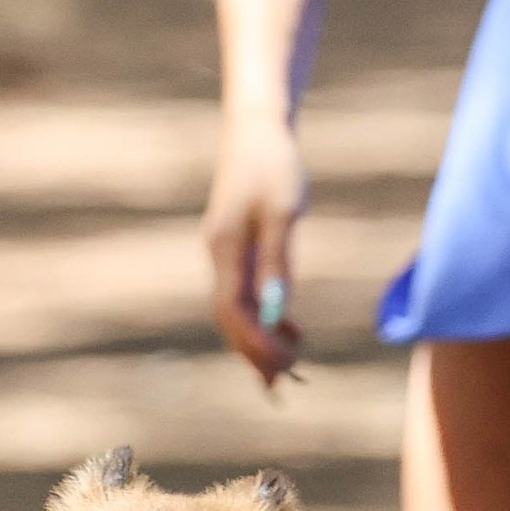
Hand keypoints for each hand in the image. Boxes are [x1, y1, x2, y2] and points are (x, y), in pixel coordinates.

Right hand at [203, 118, 306, 383]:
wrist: (257, 128)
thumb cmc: (275, 165)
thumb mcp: (284, 213)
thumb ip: (278, 262)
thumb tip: (276, 313)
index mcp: (225, 249)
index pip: (232, 312)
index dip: (255, 344)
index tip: (285, 364)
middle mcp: (217, 255)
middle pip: (228, 319)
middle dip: (254, 353)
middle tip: (287, 383)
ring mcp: (223, 252)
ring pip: (234, 310)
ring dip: (259, 340)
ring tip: (292, 363)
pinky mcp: (234, 246)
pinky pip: (242, 293)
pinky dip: (262, 317)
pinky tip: (288, 327)